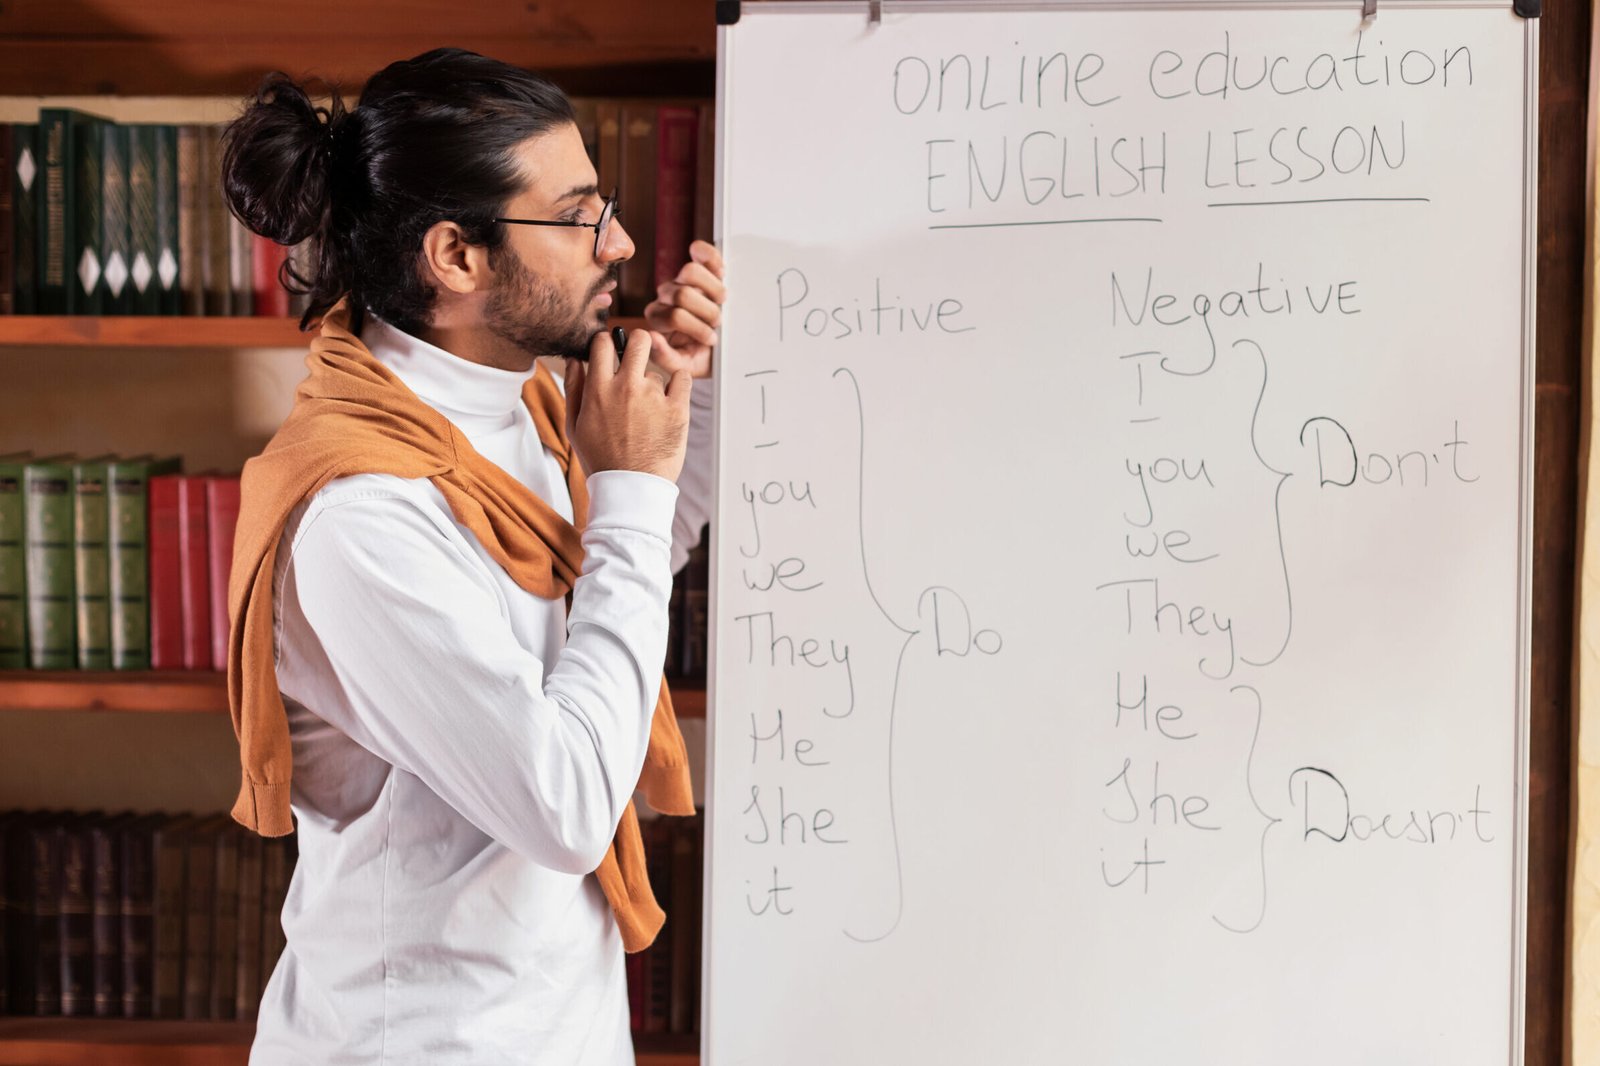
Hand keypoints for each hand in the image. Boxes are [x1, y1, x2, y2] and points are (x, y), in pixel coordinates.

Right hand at [564, 328, 691, 481]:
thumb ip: (574, 388)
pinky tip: (670, 400)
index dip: (607, 342)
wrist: (630, 488)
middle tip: (638, 354)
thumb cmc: (601, 459)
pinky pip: (683, 378)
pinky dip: (679, 384)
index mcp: (599, 389)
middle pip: (639, 339)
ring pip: (658, 371)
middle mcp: (626, 388)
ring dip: (654, 384)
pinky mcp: (677, 409)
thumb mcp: (575, 426)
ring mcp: (654, 397)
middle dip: (638, 342)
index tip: (611, 350)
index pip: (603, 343)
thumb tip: (575, 359)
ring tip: (648, 412)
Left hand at [644, 239, 724, 379]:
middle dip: (707, 314)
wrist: (717, 350)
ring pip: (691, 272)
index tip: (710, 340)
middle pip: (683, 294)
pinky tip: (720, 271)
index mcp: (658, 317)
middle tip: (717, 324)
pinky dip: (710, 256)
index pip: (674, 315)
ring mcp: (685, 280)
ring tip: (721, 305)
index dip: (696, 329)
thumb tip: (651, 336)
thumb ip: (664, 357)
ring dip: (713, 292)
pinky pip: (703, 253)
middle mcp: (667, 295)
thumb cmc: (698, 357)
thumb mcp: (682, 365)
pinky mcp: (704, 268)